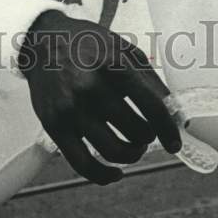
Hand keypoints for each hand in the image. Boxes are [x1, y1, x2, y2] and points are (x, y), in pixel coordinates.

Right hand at [19, 8, 180, 184]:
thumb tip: (174, 112)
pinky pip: (84, 164)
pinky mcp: (55, 125)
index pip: (151, 104)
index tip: (174, 142)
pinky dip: (104, 175)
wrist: (43, 42)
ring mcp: (72, 108)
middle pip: (136, 131)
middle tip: (146, 133)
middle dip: (148, 137)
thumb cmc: (87, 44)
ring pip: (114, 151)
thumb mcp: (123, 48)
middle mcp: (91, 85)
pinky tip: (115, 172)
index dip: (168, 128)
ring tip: (133, 147)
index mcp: (113, 63)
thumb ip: (150, 79)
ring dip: (132, 154)